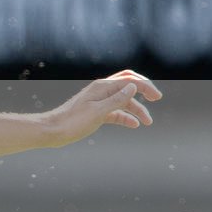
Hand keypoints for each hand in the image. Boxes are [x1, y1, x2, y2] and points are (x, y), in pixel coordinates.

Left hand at [42, 70, 161, 145]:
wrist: (53, 131)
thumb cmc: (73, 121)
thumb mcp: (98, 111)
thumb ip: (117, 99)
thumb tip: (133, 87)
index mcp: (102, 87)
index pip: (129, 80)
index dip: (145, 86)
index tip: (158, 98)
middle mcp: (101, 91)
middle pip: (127, 86)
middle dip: (143, 91)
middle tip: (157, 99)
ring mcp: (99, 102)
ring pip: (123, 101)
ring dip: (137, 109)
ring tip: (148, 122)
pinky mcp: (96, 113)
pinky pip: (115, 112)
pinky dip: (125, 117)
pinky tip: (134, 125)